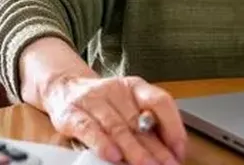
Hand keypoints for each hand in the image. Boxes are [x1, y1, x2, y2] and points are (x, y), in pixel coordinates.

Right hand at [43, 74, 186, 164]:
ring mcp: (92, 100)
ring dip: (133, 150)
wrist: (64, 87)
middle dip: (155, 149)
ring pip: (117, 127)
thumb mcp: (127, 104)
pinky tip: (113, 156)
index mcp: (134, 87)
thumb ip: (147, 123)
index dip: (173, 127)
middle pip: (138, 121)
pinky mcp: (72, 113)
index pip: (160, 102)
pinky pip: (89, 128)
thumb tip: (170, 151)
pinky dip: (102, 143)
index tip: (179, 151)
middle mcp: (115, 90)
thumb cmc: (101, 102)